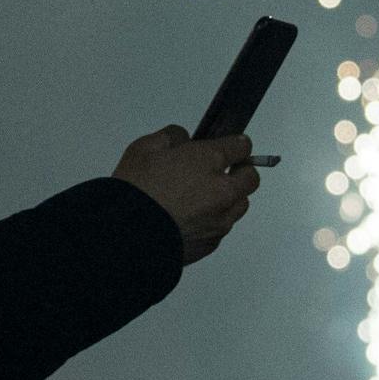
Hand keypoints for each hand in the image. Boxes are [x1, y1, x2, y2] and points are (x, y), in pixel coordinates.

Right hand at [113, 124, 260, 265]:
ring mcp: (220, 219)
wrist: (128, 233)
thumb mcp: (144, 147)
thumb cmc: (136, 189)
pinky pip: (222, 227)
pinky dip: (213, 220)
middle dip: (241, 172)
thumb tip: (182, 140)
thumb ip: (170, 137)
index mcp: (209, 160)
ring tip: (204, 198)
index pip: (241, 147)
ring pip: (240, 205)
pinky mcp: (212, 242)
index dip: (236, 144)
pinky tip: (191, 218)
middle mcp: (223, 190)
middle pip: (251, 178)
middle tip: (222, 171)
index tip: (232, 145)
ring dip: (230, 198)